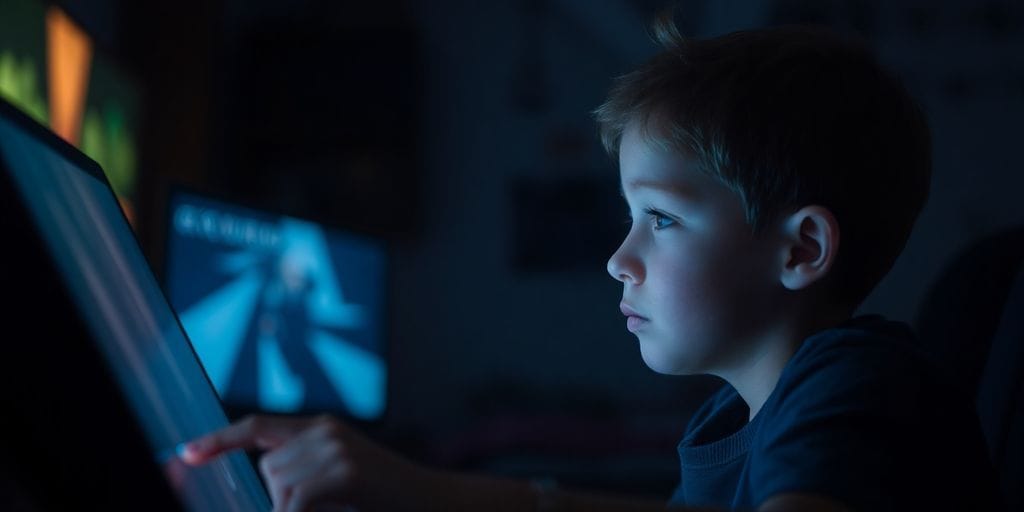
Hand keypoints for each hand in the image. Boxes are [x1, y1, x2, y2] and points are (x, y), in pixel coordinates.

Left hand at [180, 414, 424, 511]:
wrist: (438, 503)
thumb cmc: (387, 500)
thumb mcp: (341, 480)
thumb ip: (306, 474)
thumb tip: (271, 484)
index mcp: (324, 427)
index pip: (259, 426)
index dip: (221, 439)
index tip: (185, 453)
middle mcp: (326, 429)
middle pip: (268, 467)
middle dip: (282, 498)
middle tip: (327, 507)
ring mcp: (336, 447)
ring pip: (279, 486)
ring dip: (295, 510)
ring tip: (339, 507)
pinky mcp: (344, 470)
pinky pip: (295, 503)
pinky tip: (338, 510)